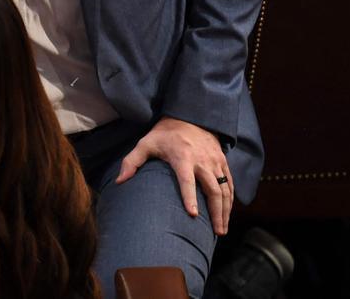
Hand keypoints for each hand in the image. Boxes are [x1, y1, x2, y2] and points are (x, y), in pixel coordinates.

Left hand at [116, 117, 232, 234]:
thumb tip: (119, 182)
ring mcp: (215, 162)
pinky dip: (230, 200)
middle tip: (216, 233)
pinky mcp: (223, 162)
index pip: (187, 180)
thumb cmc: (164, 134)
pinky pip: (230, 183)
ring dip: (225, 211)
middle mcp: (202, 161)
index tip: (193, 214)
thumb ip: (131, 162)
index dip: (189, 197)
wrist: (190, 116)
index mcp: (182, 157)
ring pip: (225, 189)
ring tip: (222, 230)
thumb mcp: (145, 143)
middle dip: (216, 212)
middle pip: (213, 189)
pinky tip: (226, 214)